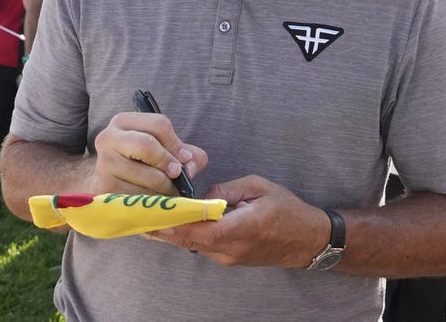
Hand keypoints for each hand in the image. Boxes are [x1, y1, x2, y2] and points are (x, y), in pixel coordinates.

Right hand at [91, 111, 207, 196]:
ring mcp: (104, 165)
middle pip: (146, 146)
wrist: (111, 180)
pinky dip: (154, 200)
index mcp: (124, 121)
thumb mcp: (165, 148)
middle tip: (177, 174)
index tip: (184, 159)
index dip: (176, 144)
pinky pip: (139, 196)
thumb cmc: (144, 160)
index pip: (159, 125)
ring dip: (165, 186)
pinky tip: (155, 199)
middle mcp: (108, 139)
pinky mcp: (106, 189)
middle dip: (168, 162)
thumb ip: (188, 154)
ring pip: (146, 175)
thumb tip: (190, 167)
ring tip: (169, 189)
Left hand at [149, 174, 327, 267]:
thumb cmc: (287, 210)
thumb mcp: (259, 187)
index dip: (174, 225)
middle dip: (163, 229)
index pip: (200, 230)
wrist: (306, 240)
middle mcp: (231, 248)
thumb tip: (203, 195)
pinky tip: (173, 225)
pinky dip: (186, 236)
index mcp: (242, 228)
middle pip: (189, 240)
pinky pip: (201, 247)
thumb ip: (227, 190)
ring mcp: (229, 257)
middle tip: (138, 216)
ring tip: (150, 217)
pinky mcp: (228, 259)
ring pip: (193, 245)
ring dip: (172, 232)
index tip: (152, 217)